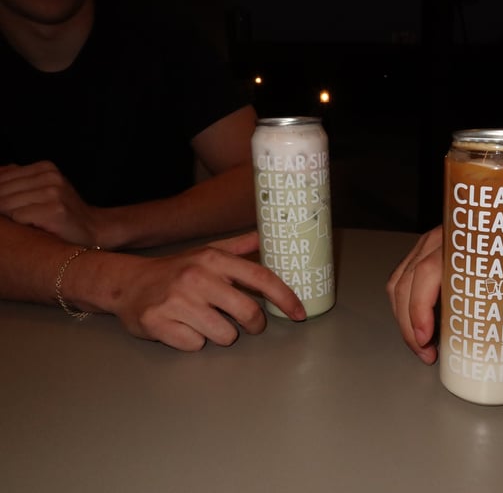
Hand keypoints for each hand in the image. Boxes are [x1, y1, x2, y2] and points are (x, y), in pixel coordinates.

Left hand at [0, 161, 100, 245]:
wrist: (95, 228)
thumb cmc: (64, 211)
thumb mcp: (44, 186)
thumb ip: (19, 177)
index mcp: (46, 167)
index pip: (2, 177)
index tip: (4, 205)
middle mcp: (51, 177)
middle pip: (1, 191)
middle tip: (8, 216)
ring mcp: (54, 193)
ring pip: (6, 204)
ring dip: (7, 217)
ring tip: (20, 223)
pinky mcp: (56, 211)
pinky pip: (18, 217)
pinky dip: (19, 225)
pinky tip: (31, 228)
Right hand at [109, 232, 305, 350]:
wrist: (127, 284)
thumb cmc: (176, 270)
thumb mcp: (207, 252)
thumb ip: (240, 246)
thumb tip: (267, 232)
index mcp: (214, 259)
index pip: (261, 278)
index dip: (285, 297)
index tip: (300, 313)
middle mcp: (197, 278)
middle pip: (248, 313)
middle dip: (254, 325)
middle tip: (249, 325)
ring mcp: (177, 301)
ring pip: (225, 335)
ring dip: (222, 334)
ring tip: (207, 322)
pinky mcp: (159, 323)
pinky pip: (196, 345)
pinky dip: (194, 341)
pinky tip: (184, 328)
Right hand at [386, 225, 502, 364]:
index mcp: (461, 241)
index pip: (427, 271)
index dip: (420, 306)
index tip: (427, 337)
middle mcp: (437, 241)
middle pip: (406, 284)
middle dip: (409, 325)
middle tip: (427, 354)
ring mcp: (425, 246)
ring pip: (397, 284)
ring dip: (403, 319)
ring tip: (422, 347)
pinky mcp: (420, 254)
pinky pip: (399, 281)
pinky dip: (401, 307)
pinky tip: (414, 328)